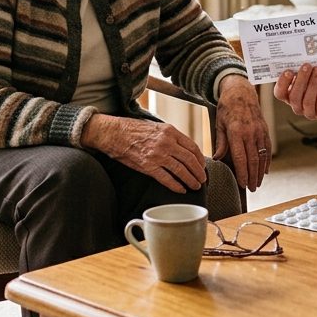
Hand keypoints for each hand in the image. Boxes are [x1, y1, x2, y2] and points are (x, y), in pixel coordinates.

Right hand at [84, 115, 206, 192]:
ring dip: (190, 180)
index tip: (202, 166)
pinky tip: (180, 190)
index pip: (192, 147)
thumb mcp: (156, 127)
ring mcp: (158, 155)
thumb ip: (171, 136)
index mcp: (170, 131)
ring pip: (181, 170)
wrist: (114, 133)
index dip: (200, 159)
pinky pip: (166, 179)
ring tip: (194, 186)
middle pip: (190, 160)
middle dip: (198, 172)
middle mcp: (166, 143)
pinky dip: (175, 186)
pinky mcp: (148, 166)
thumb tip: (183, 148)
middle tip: (202, 179)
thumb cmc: (134, 129)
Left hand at [214, 76, 270, 191]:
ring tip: (258, 183)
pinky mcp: (265, 129)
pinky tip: (265, 170)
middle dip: (253, 176)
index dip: (243, 173)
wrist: (241, 91)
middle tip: (252, 189)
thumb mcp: (219, 123)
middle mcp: (250, 132)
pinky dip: (267, 160)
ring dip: (260, 171)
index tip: (243, 184)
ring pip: (262, 156)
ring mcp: (259, 131)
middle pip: (253, 159)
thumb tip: (218, 159)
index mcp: (236, 131)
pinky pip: (267, 148)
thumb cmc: (227, 107)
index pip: (240, 157)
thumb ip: (220, 142)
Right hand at [273, 63, 316, 120]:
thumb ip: (301, 70)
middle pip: (294, 97)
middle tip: (306, 66)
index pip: (280, 93)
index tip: (288, 71)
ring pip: (307, 100)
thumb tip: (297, 60)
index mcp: (290, 96)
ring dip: (313, 83)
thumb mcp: (311, 72)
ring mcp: (310, 112)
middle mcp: (298, 106)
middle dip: (300, 80)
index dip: (282, 83)